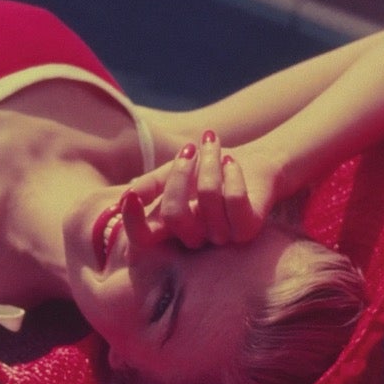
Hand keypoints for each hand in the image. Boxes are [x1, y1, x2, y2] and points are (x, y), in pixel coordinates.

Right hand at [122, 131, 276, 249]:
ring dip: (209, 161)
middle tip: (190, 149)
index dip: (132, 221)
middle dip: (179, 174)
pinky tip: (232, 162)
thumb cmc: (210, 170)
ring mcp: (222, 236)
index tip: (131, 196)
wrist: (255, 164)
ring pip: (206, 198)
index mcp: (173, 228)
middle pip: (173, 215)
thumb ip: (151, 184)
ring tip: (213, 144)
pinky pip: (234, 199)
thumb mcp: (174, 172)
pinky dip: (232, 173)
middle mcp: (195, 237)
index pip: (143, 239)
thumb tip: (128, 195)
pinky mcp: (248, 228)